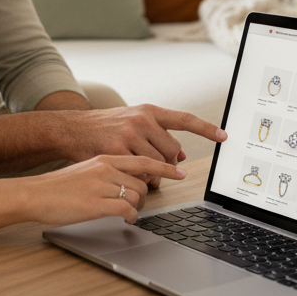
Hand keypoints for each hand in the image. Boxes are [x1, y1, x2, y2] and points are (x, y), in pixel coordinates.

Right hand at [16, 155, 186, 224]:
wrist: (34, 194)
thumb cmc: (58, 187)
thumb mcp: (86, 170)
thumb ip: (107, 172)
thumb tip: (129, 183)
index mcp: (104, 158)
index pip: (142, 159)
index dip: (164, 166)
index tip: (180, 171)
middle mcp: (105, 168)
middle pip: (143, 181)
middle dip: (146, 195)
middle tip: (137, 204)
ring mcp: (101, 185)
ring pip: (137, 195)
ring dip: (137, 207)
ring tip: (126, 213)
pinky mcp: (97, 204)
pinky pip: (127, 210)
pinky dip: (130, 217)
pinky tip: (123, 220)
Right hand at [63, 105, 225, 187]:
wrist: (72, 130)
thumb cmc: (104, 128)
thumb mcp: (132, 123)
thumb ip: (156, 135)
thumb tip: (181, 153)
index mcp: (148, 111)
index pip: (184, 119)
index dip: (206, 129)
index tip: (224, 136)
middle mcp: (140, 121)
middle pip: (171, 150)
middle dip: (167, 165)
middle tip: (156, 172)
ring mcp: (128, 136)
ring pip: (157, 166)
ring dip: (152, 178)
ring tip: (141, 179)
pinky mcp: (115, 153)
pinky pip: (139, 175)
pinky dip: (139, 184)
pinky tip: (130, 184)